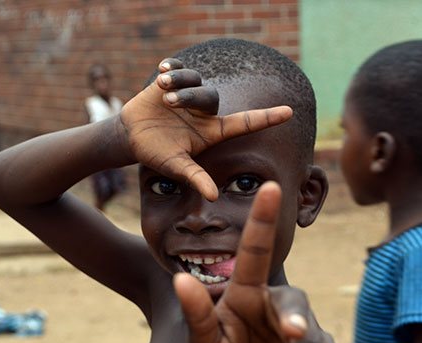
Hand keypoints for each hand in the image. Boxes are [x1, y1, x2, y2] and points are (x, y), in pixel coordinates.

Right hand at [120, 58, 291, 200]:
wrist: (132, 137)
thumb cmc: (157, 154)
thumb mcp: (176, 166)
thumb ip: (195, 177)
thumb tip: (214, 196)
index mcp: (212, 130)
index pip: (245, 122)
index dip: (267, 118)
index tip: (290, 112)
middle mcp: (205, 111)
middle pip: (211, 96)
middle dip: (189, 95)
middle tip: (169, 102)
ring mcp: (189, 95)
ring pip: (195, 79)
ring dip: (179, 82)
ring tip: (162, 89)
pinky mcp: (172, 82)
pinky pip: (179, 66)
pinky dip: (172, 68)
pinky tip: (162, 73)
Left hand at [173, 182, 341, 342]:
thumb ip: (196, 316)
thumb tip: (180, 279)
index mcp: (247, 293)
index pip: (255, 251)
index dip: (263, 219)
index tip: (269, 186)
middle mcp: (277, 307)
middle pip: (294, 303)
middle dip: (296, 317)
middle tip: (294, 333)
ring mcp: (302, 333)